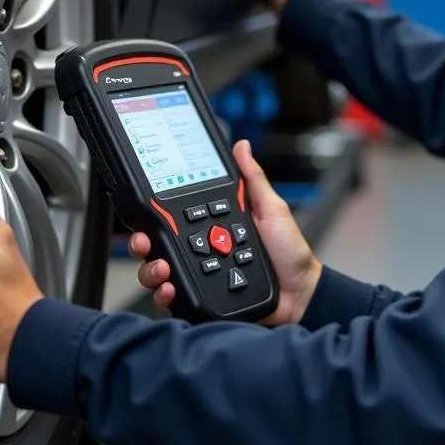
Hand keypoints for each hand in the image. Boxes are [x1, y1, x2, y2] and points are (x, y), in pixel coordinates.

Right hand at [131, 140, 321, 326]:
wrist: (300, 294)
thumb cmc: (289, 254)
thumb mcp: (273, 209)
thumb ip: (254, 180)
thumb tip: (242, 146)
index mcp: (214, 226)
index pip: (177, 217)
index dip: (157, 214)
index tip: (148, 210)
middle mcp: (202, 250)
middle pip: (159, 244)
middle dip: (143, 242)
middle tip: (145, 241)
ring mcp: (200, 275)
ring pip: (159, 272)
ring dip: (151, 269)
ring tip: (162, 267)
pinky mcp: (202, 298)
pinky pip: (174, 298)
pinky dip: (165, 294)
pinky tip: (170, 288)